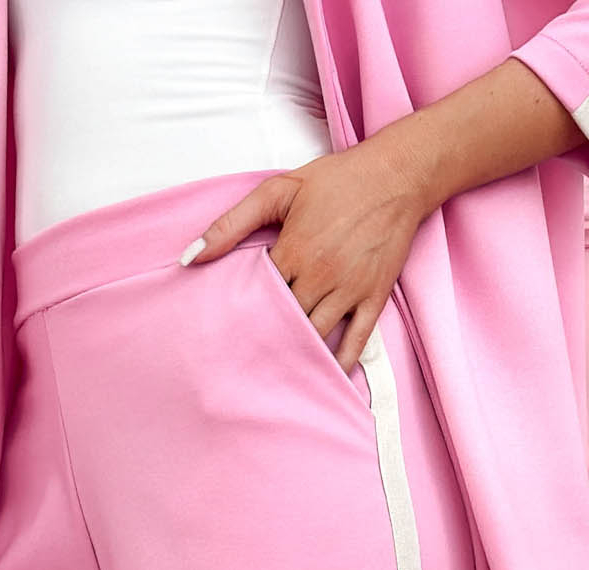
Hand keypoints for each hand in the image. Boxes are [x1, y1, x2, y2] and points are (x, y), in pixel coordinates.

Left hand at [178, 129, 442, 373]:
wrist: (397, 175)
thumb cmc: (336, 179)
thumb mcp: (279, 190)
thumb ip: (232, 223)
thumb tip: (190, 257)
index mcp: (293, 252)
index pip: (258, 297)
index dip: (242, 313)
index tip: (226, 328)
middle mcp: (320, 277)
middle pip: (284, 321)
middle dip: (265, 338)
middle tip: (243, 360)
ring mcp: (349, 291)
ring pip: (315, 336)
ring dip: (295, 354)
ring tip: (273, 374)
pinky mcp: (374, 298)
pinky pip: (356, 341)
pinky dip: (339, 362)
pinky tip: (324, 376)